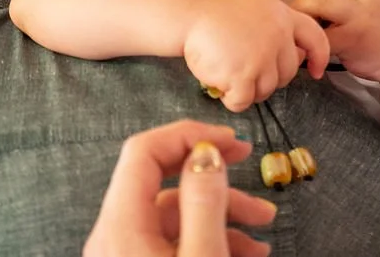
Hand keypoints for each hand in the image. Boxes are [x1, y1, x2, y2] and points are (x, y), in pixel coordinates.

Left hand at [84, 120, 276, 256]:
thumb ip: (203, 204)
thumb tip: (206, 153)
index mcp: (121, 226)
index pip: (143, 151)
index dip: (189, 134)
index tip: (229, 138)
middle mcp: (116, 236)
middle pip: (164, 180)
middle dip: (213, 171)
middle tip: (247, 159)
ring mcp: (126, 254)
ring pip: (176, 213)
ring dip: (223, 209)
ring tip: (263, 221)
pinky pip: (175, 239)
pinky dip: (212, 234)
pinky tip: (247, 247)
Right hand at [184, 0, 329, 111]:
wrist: (190, 15)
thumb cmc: (221, 17)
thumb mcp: (260, 11)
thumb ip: (280, 31)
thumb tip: (300, 58)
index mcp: (283, 17)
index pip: (315, 38)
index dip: (319, 57)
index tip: (316, 71)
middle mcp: (278, 36)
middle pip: (287, 74)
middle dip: (268, 78)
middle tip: (244, 69)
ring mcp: (261, 56)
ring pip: (266, 90)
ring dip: (248, 89)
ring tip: (229, 72)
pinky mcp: (242, 75)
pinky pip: (244, 101)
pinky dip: (232, 99)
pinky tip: (221, 84)